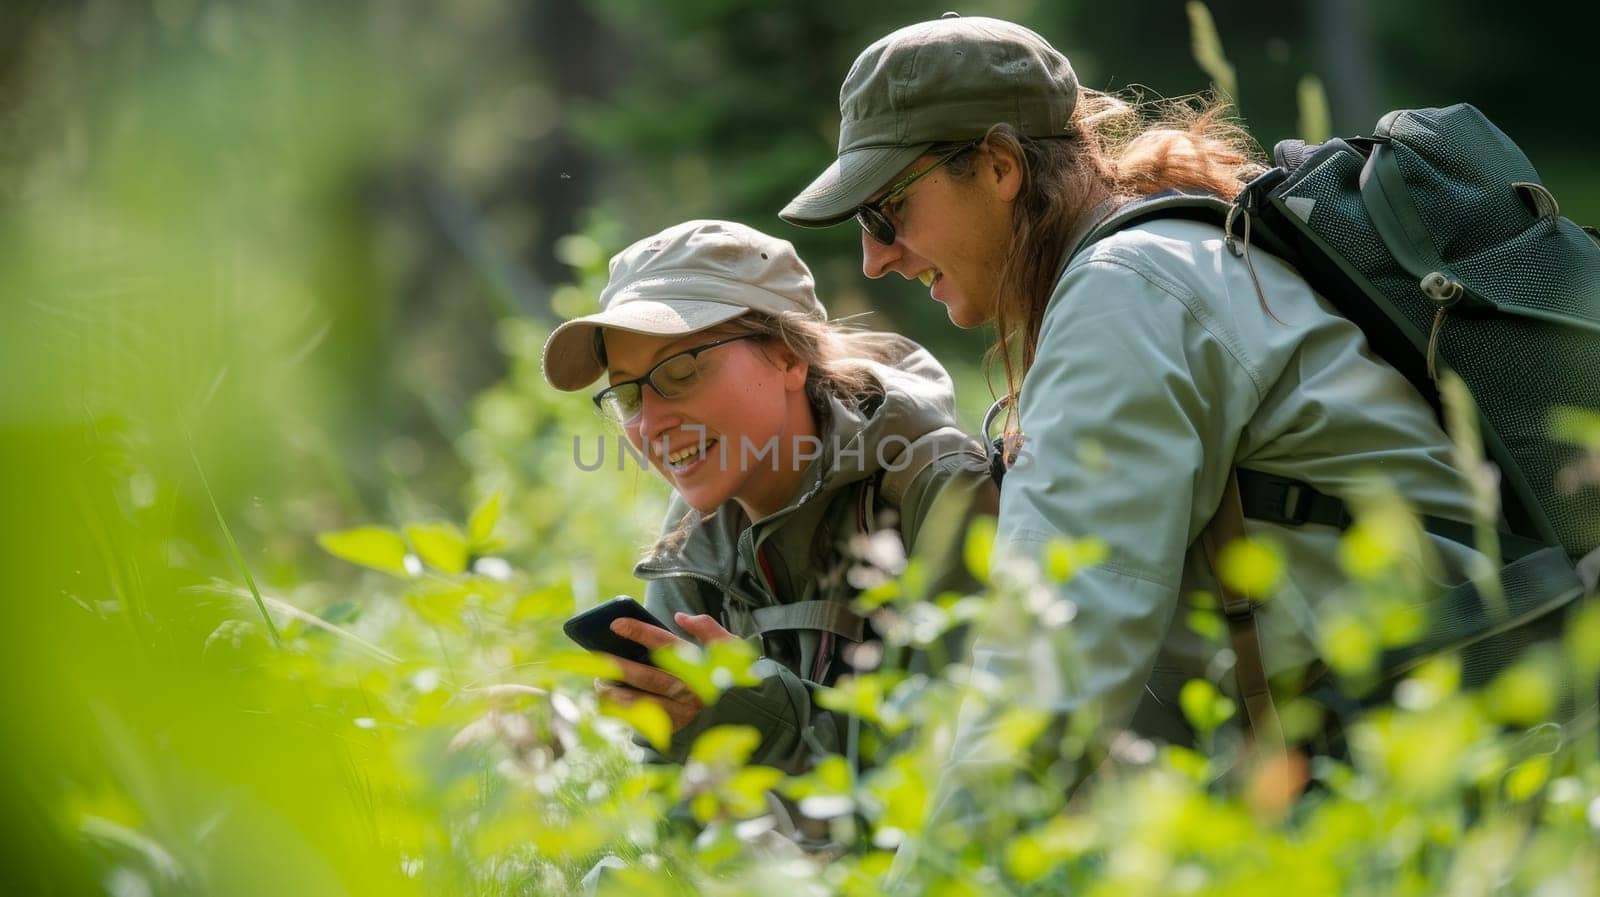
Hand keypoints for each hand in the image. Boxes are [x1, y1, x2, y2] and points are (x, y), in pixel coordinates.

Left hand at [594, 612, 736, 732]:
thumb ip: (708, 629)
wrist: (751, 718)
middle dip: (619, 667)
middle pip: (648, 677)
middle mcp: (690, 691)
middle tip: (596, 657)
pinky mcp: (677, 730)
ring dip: (616, 694)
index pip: (666, 644)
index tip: (616, 624)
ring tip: (599, 683)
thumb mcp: (732, 649)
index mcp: (702, 666)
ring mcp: (683, 714)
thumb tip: (680, 616)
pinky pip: (644, 722)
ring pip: (642, 704)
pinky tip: (612, 703)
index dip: (640, 632)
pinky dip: (625, 713)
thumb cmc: (737, 678)